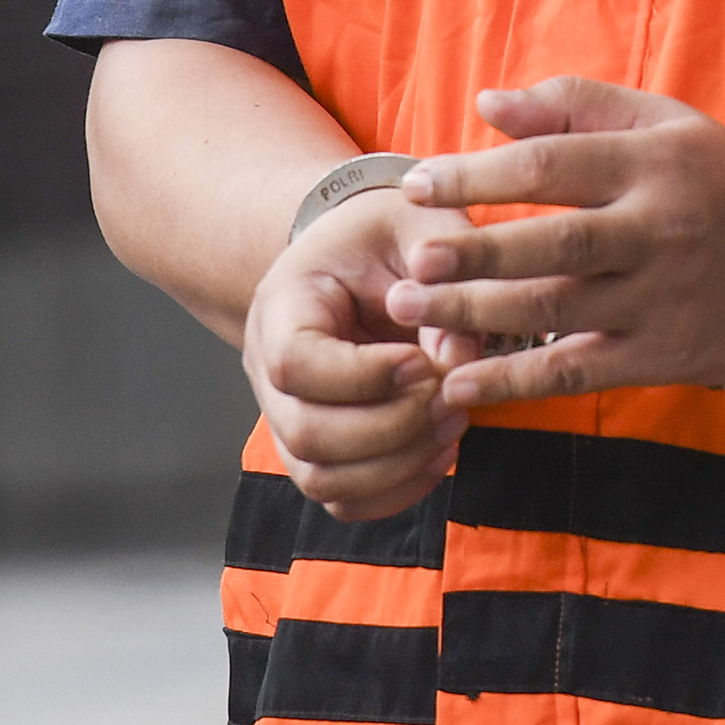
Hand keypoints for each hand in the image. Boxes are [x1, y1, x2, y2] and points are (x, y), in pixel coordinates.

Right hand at [243, 188, 479, 521]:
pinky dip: (398, 491)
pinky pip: (345, 501)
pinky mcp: (323, 452)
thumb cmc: (384, 237)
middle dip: (391, 427)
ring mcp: (289, 418)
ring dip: (398, 464)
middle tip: (451, 397)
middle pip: (305, 433)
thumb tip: (456, 360)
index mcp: (282, 307)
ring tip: (453, 421)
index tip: (421, 359)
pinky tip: (441, 451)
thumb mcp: (416, 223)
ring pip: (322, 479)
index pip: (295, 363)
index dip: (362, 375)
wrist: (357, 258)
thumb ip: (443, 273)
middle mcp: (269, 371)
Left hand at [387, 78, 724, 413]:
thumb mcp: (666, 122)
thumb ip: (576, 104)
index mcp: (652, 164)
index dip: (476, 174)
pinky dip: (516, 381)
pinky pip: (576, 371)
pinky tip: (461, 382)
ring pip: (556, 311)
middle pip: (550, 244)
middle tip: (410, 260)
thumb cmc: (724, 181)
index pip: (550, 165)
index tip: (414, 181)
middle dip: (472, 254)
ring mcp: (658, 299)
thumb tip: (486, 103)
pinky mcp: (661, 356)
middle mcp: (656, 231)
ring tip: (409, 312)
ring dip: (476, 315)